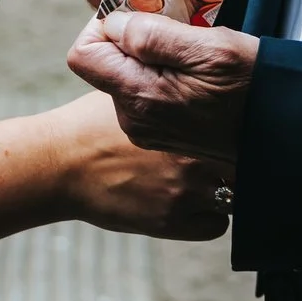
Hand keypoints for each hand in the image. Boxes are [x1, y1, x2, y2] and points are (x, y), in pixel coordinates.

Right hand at [46, 91, 230, 241]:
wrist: (61, 164)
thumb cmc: (92, 125)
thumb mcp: (130, 91)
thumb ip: (166, 88)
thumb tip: (191, 75)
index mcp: (187, 123)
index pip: (237, 129)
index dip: (236, 131)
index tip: (230, 131)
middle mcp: (193, 159)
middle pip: (240, 164)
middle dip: (233, 160)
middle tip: (219, 157)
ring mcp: (185, 194)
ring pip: (234, 195)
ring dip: (223, 188)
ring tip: (203, 179)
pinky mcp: (172, 222)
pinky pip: (217, 225)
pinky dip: (209, 215)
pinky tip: (191, 201)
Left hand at [66, 11, 256, 166]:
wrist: (285, 130)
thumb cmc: (251, 85)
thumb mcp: (207, 48)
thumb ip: (152, 36)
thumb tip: (112, 23)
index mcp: (138, 97)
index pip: (82, 54)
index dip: (102, 26)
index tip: (140, 17)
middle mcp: (133, 118)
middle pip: (104, 63)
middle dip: (131, 40)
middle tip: (177, 33)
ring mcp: (146, 129)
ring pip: (126, 76)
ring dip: (150, 57)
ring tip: (192, 56)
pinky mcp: (160, 133)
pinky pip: (144, 92)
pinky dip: (162, 76)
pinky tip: (195, 76)